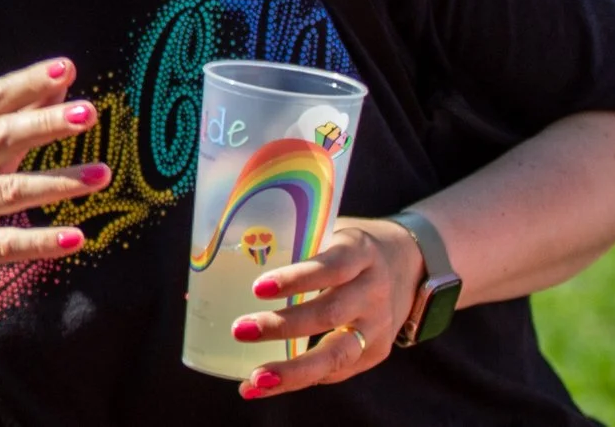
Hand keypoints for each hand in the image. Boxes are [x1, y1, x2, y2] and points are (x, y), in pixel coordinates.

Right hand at [0, 60, 107, 363]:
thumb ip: (13, 125)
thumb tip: (58, 87)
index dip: (27, 83)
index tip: (65, 67)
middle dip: (44, 123)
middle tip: (89, 113)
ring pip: (7, 190)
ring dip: (57, 181)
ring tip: (103, 174)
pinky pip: (3, 244)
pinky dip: (40, 241)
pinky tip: (77, 238)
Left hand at [229, 215, 421, 398]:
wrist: (410, 263)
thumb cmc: (346, 246)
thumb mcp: (327, 231)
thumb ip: (283, 246)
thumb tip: (204, 270)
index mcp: (358, 252)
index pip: (329, 266)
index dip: (296, 278)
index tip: (257, 287)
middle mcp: (373, 289)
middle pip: (329, 313)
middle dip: (283, 326)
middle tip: (240, 330)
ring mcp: (379, 324)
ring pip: (337, 352)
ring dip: (292, 370)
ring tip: (254, 379)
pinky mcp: (377, 350)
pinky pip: (338, 370)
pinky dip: (301, 379)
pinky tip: (265, 383)